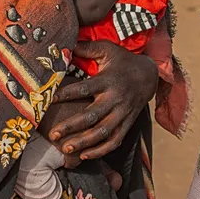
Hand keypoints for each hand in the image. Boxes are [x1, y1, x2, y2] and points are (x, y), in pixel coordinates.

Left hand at [48, 41, 157, 162]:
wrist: (150, 75)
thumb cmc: (122, 61)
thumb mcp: (108, 50)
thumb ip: (87, 48)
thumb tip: (66, 43)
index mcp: (107, 80)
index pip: (84, 88)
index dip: (67, 94)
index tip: (49, 99)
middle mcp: (115, 99)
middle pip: (92, 115)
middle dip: (72, 126)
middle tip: (53, 134)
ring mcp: (123, 113)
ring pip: (103, 132)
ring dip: (85, 142)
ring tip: (66, 148)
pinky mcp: (128, 123)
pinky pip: (115, 141)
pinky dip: (101, 150)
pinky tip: (84, 155)